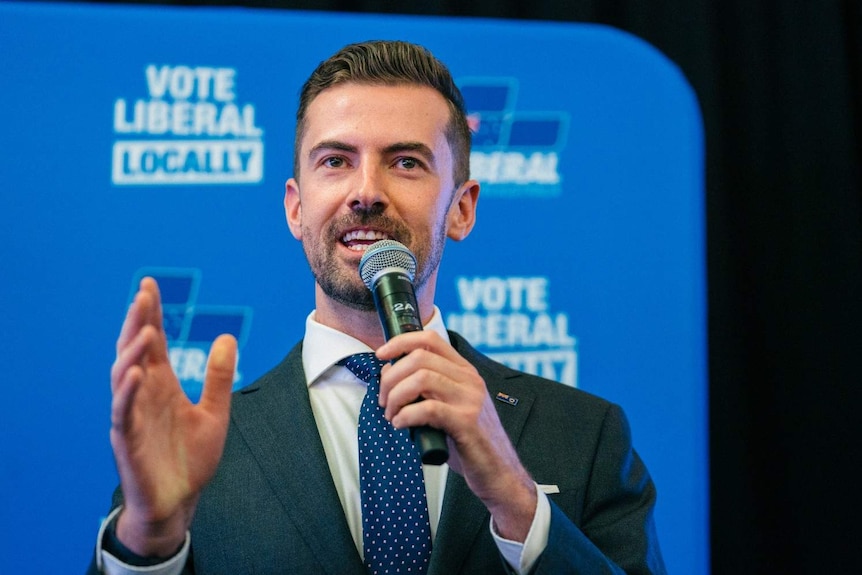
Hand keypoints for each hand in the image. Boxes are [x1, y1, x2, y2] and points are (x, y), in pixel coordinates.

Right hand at [110, 277, 236, 555]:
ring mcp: (133, 416)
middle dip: (138, 322)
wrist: (180, 502)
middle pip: (135, 350)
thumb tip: (228, 336)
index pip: (154, 343)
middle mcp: (144, 394)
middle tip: (143, 293)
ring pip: (123, 376)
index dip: (152, 315)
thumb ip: (220, 377)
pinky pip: (123, 413)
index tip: (151, 286)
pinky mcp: (128, 441)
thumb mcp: (215, 413)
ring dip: (132, 352)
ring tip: (145, 329)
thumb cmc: (192, 459)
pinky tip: (136, 374)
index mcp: (162, 385)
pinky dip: (127, 393)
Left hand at [376, 331, 536, 541]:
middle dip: (391, 378)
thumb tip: (389, 374)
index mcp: (465, 372)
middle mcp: (470, 380)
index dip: (401, 342)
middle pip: (419, 358)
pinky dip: (406, 415)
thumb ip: (425, 391)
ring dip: (396, 396)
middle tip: (383, 401)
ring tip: (392, 415)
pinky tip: (401, 425)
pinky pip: (428, 408)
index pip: (431, 339)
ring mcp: (470, 399)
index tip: (380, 354)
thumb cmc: (469, 443)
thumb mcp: (448, 408)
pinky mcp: (467, 422)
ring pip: (421, 378)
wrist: (499, 473)